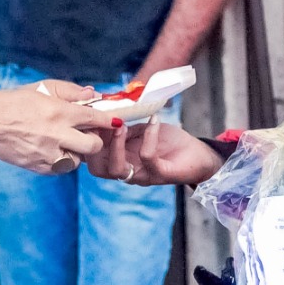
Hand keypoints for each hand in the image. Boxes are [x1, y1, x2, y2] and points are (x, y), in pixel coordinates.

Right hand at [0, 80, 113, 174]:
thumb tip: (93, 94)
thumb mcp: (42, 88)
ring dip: (77, 152)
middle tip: (88, 133)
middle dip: (95, 139)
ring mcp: (48, 153)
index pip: (95, 117)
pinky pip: (62, 168)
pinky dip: (62, 161)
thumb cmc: (13, 102)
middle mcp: (56, 134)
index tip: (116, 121)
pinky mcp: (39, 167)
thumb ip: (70, 91)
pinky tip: (52, 149)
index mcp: (58, 111)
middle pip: (94, 145)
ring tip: (65, 141)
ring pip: (79, 160)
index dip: (109, 120)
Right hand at [86, 118, 223, 185]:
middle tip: (99, 123)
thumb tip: (105, 108)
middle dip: (93, 146)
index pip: (92, 158)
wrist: (198, 155)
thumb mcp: (140, 130)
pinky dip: (148, 137)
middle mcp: (127, 171)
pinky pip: (147, 158)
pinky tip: (153, 121)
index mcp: (119, 160)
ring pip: (116, 169)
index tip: (88, 117)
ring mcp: (142, 175)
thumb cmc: (168, 142)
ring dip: (115, 145)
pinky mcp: (161, 174)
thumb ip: (123, 125)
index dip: (85, 139)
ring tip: (121, 125)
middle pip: (97, 169)